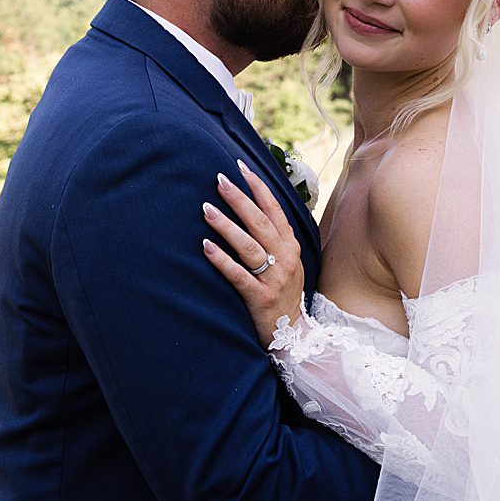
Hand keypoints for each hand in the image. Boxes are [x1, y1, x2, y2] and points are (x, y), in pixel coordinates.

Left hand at [202, 163, 305, 347]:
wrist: (293, 334)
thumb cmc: (283, 293)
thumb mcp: (287, 262)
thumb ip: (274, 237)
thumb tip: (253, 208)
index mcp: (290, 246)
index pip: (274, 209)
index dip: (257, 186)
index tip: (239, 166)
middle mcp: (284, 258)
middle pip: (260, 222)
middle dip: (239, 199)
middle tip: (218, 180)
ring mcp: (274, 279)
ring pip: (249, 246)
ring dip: (226, 226)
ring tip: (206, 209)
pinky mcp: (260, 298)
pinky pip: (239, 275)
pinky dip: (222, 260)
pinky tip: (206, 247)